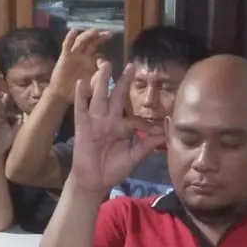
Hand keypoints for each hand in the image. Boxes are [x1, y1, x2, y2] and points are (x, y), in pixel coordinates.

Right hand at [0, 91, 18, 156]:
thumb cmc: (4, 141)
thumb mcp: (13, 132)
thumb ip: (17, 124)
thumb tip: (21, 116)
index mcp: (3, 120)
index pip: (6, 109)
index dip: (8, 103)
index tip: (10, 95)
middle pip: (0, 108)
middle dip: (2, 101)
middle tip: (5, 93)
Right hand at [46, 28, 110, 103]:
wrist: (62, 94)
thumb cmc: (78, 92)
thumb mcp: (92, 86)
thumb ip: (99, 78)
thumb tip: (106, 67)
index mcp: (92, 64)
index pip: (100, 54)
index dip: (105, 55)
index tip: (111, 55)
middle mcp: (84, 57)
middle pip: (93, 44)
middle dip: (100, 38)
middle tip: (109, 34)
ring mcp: (74, 55)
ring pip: (82, 42)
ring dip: (87, 35)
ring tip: (94, 31)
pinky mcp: (65, 56)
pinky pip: (67, 45)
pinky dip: (69, 38)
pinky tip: (73, 31)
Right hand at [69, 63, 163, 195]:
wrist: (94, 182)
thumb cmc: (112, 169)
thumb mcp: (134, 157)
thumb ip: (147, 145)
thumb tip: (164, 134)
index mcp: (122, 127)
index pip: (135, 119)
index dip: (147, 123)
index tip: (158, 127)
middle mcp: (109, 120)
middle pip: (117, 97)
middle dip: (123, 82)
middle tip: (131, 66)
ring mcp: (96, 122)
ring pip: (100, 97)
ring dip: (103, 81)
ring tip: (106, 64)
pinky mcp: (83, 127)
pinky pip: (81, 109)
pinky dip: (81, 96)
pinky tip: (82, 82)